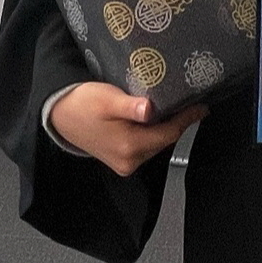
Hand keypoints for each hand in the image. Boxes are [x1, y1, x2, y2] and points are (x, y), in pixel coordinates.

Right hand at [49, 82, 207, 177]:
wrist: (59, 117)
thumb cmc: (82, 104)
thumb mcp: (107, 99)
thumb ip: (130, 106)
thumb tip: (151, 109)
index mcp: (130, 146)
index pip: (169, 134)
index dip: (187, 119)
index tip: (203, 106)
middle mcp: (130, 160)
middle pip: (164, 140)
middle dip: (178, 122)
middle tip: (191, 101)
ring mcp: (125, 163)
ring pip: (155, 143)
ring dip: (166, 127)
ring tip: (177, 106)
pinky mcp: (120, 159)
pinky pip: (145, 146)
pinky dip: (153, 132)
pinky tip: (157, 117)